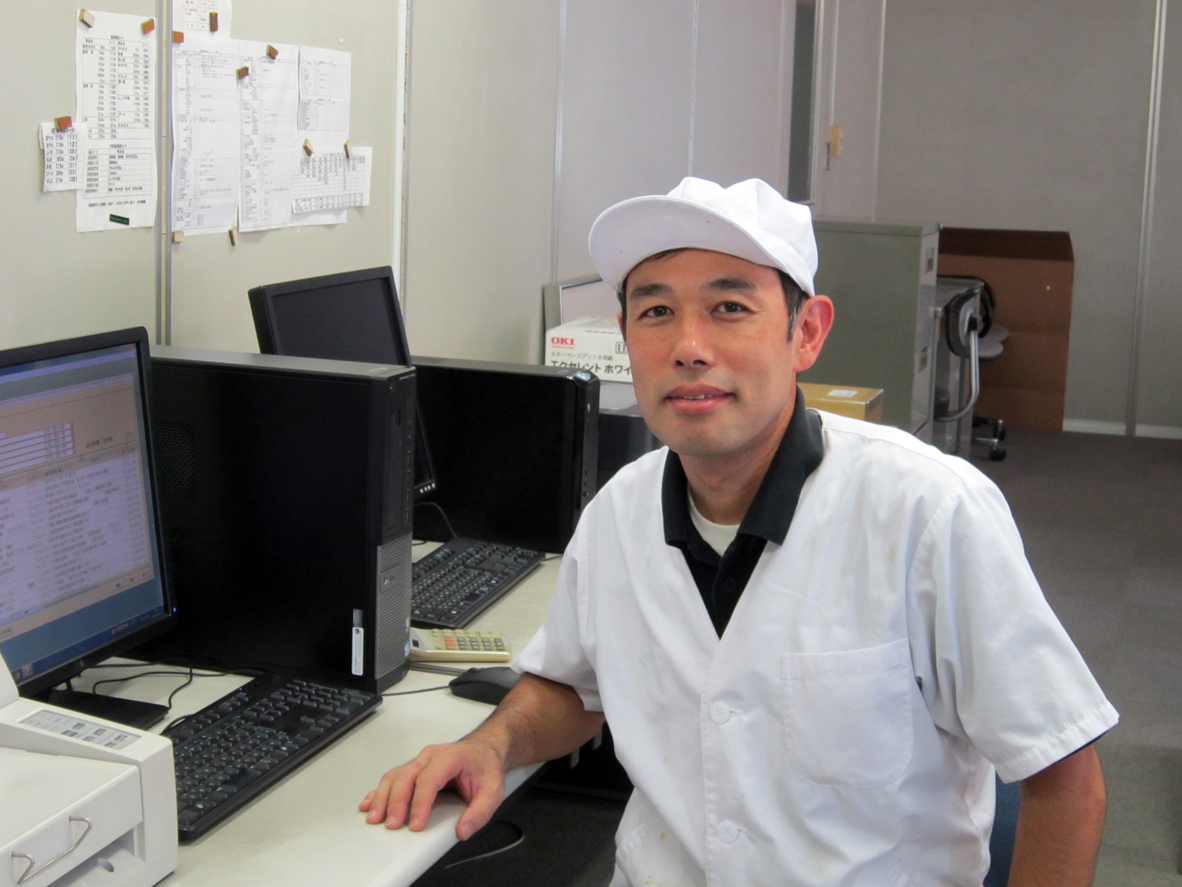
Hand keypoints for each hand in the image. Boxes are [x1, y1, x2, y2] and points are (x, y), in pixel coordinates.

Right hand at [359, 738, 506, 839]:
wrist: (484, 749)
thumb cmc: (485, 767)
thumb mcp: (493, 791)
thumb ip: (480, 812)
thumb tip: (463, 831)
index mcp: (450, 757)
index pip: (429, 779)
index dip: (420, 803)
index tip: (416, 824)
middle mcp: (431, 756)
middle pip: (406, 776)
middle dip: (397, 802)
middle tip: (392, 825)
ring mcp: (420, 760)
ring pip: (395, 776)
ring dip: (382, 797)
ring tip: (375, 817)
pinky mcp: (413, 768)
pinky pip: (392, 778)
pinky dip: (378, 792)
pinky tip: (369, 804)